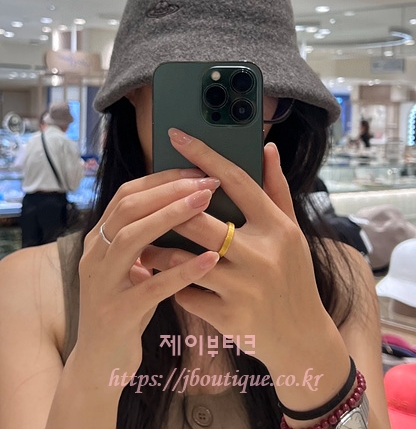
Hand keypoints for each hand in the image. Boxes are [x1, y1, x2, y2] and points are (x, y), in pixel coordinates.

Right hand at [72, 169, 220, 383]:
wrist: (99, 364)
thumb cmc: (128, 306)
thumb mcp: (132, 266)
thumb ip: (148, 237)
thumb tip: (189, 201)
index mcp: (99, 239)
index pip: (128, 194)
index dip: (162, 179)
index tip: (198, 169)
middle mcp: (94, 255)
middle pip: (129, 208)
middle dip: (169, 190)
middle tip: (207, 181)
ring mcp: (101, 284)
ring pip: (132, 238)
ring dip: (170, 216)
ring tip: (206, 203)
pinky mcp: (116, 314)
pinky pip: (151, 288)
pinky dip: (182, 270)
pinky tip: (211, 259)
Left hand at [141, 130, 339, 370]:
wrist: (301, 337)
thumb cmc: (294, 277)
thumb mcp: (291, 231)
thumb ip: (276, 189)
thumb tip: (268, 148)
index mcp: (278, 227)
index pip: (236, 181)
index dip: (204, 155)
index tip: (176, 136)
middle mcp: (262, 255)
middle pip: (199, 220)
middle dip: (168, 211)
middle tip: (147, 207)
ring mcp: (245, 288)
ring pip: (183, 260)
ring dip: (157, 253)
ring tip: (144, 246)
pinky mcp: (229, 317)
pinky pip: (186, 293)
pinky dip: (171, 285)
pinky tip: (164, 281)